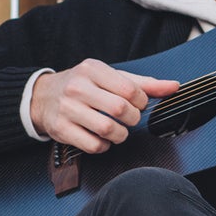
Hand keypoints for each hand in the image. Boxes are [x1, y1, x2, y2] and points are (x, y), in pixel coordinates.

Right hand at [29, 59, 181, 152]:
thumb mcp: (109, 77)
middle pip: (120, 109)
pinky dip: (104, 146)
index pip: (130, 89)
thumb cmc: (83, 86)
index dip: (141, 102)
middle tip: (129, 119)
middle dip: (132, 119)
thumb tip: (173, 86)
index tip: (138, 105)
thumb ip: (142, 83)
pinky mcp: (61, 129)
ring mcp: (68, 109)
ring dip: (120, 135)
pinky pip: (93, 145)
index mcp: (92, 69)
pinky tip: (102, 139)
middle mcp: (78, 87)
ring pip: (108, 129)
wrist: (43, 97)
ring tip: (118, 130)